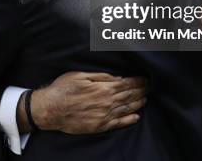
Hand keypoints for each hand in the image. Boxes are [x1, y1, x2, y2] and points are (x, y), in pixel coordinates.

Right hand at [20, 71, 147, 133]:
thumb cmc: (64, 89)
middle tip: (150, 87)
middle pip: (129, 96)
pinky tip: (136, 117)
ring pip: (126, 109)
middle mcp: (107, 102)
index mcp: (104, 88)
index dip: (137, 81)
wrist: (51, 109)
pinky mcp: (100, 126)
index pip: (126, 84)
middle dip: (141, 91)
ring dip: (138, 103)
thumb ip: (101, 76)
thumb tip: (118, 77)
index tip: (145, 79)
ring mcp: (105, 116)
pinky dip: (129, 120)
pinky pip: (119, 124)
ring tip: (145, 99)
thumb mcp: (81, 75)